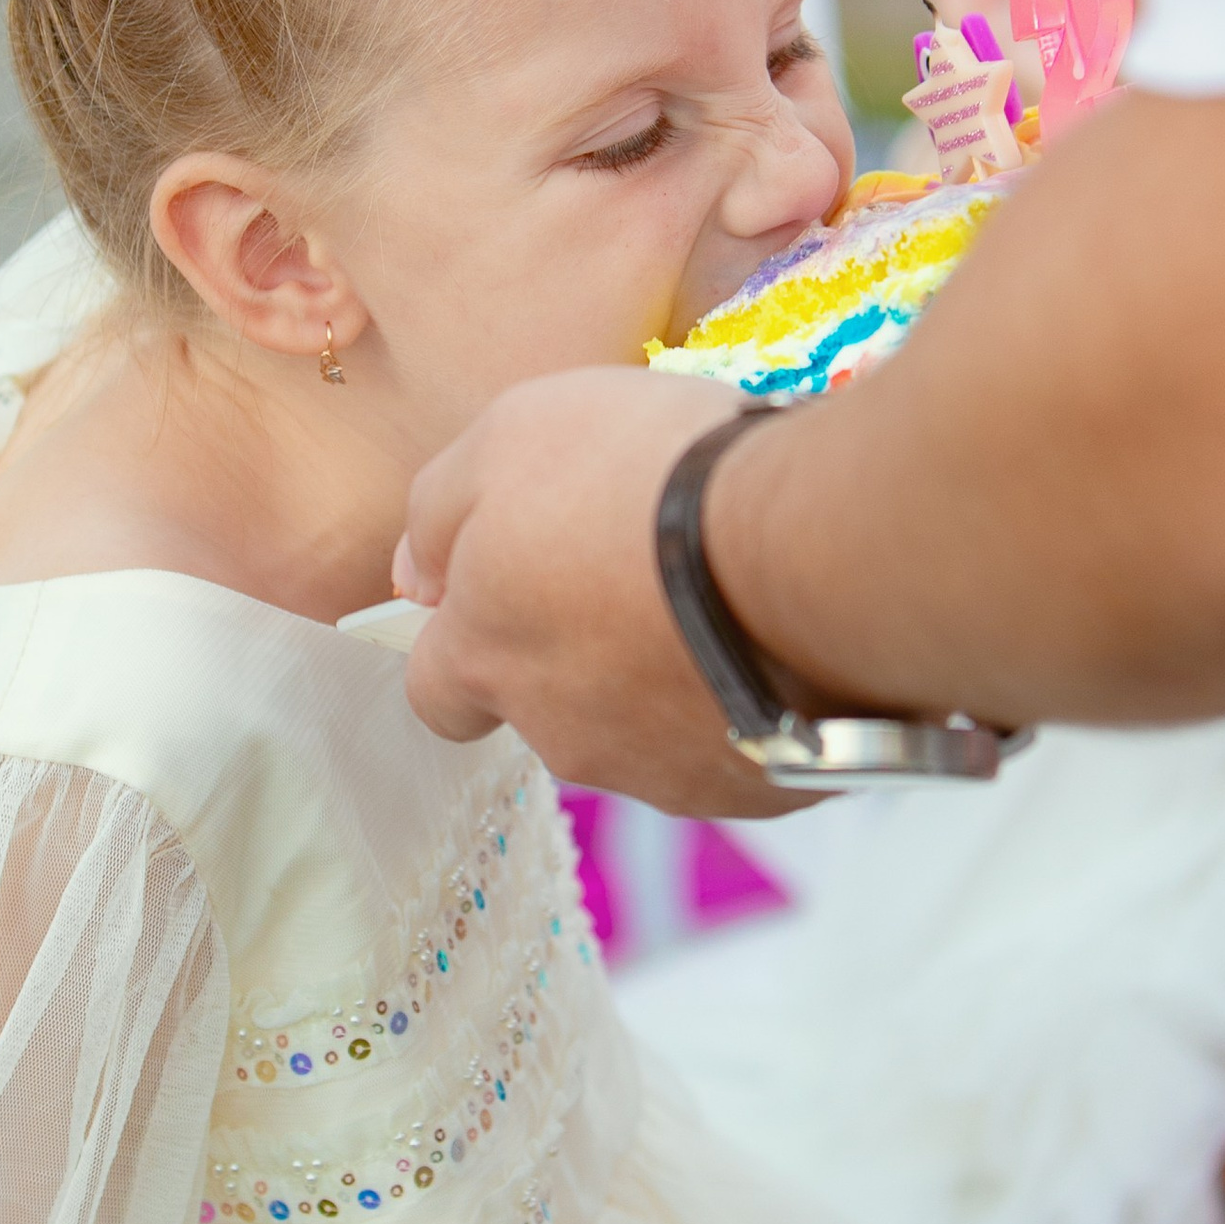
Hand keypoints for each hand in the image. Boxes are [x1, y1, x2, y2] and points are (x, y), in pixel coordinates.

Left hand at [396, 366, 816, 816]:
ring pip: (643, 730)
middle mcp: (562, 734)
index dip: (465, 644)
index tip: (514, 589)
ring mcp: (663, 773)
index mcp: (488, 658)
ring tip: (723, 588)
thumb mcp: (510, 434)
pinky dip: (747, 695)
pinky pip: (739, 743)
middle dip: (580, 653)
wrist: (807, 545)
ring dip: (665, 672)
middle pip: (548, 707)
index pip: (435, 691)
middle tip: (639, 569)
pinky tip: (780, 630)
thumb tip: (417, 573)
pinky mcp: (757, 789)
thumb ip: (439, 508)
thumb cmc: (647, 475)